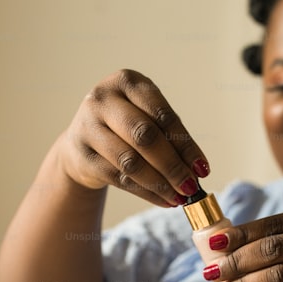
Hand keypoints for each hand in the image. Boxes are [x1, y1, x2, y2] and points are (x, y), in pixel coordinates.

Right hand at [54, 69, 209, 205]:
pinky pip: (119, 179)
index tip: (202, 168)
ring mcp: (87, 126)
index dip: (185, 145)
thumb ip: (170, 136)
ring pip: (131, 161)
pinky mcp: (81, 156)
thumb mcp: (145, 117)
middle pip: (145, 136)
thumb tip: (198, 169)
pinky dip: (146, 192)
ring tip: (179, 197)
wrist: (80, 143)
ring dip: (160, 183)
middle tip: (191, 187)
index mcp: (127, 82)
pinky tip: (164, 200)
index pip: (162, 115)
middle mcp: (103, 99)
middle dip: (173, 166)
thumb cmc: (123, 127)